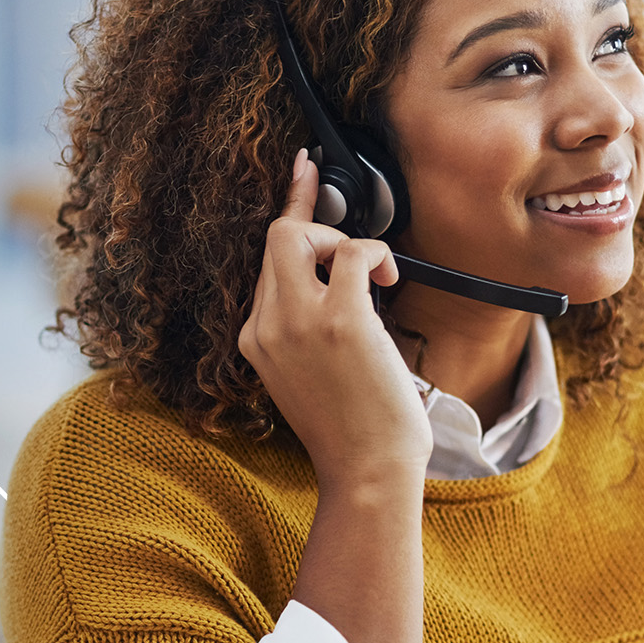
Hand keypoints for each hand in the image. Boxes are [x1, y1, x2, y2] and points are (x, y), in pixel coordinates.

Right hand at [237, 150, 432, 484]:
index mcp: (255, 338)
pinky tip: (389, 279)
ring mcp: (297, 321)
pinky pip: (351, 253)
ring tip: (374, 276)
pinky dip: (374, 253)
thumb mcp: (305, 374)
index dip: (289, 210)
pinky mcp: (339, 320)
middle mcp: (266, 325)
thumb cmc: (351, 429)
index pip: (265, 262)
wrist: (366, 471)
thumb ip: (302, 327)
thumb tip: (337, 278)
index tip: (302, 171)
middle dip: (315, 221)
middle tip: (351, 244)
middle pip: (277, 237)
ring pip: (300, 234)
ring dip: (344, 240)